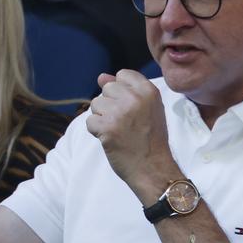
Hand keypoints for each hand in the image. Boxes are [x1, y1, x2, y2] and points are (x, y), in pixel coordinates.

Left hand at [86, 69, 175, 190]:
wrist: (153, 168)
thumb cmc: (150, 138)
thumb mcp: (148, 109)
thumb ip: (127, 90)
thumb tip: (101, 76)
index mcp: (148, 91)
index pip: (122, 75)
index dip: (121, 91)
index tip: (129, 107)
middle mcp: (134, 98)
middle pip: (107, 89)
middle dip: (110, 105)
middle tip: (124, 122)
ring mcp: (120, 113)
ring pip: (95, 104)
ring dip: (102, 118)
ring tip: (118, 130)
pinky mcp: (107, 128)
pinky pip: (90, 122)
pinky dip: (96, 132)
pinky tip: (111, 139)